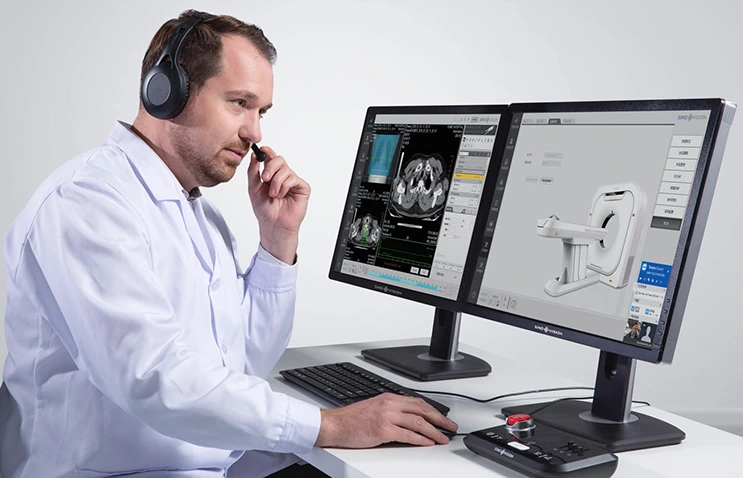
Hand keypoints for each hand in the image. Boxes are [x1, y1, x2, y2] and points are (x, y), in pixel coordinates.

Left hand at [247, 146, 310, 263]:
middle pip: (279, 159)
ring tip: (273, 195)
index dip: (267, 151)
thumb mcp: (253, 188)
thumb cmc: (264, 209)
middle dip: (270, 167)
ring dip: (276, 183)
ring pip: (285, 170)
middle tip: (265, 178)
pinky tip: (282, 195)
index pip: (271, 157)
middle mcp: (283, 175)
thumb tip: (254, 156)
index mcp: (272, 174)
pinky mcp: (302, 187)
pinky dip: (285, 186)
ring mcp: (293, 181)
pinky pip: (293, 179)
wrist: (273, 224)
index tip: (261, 149)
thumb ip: (253, 172)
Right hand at [315, 393, 457, 447]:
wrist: (335, 424)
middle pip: (422, 410)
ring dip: (434, 431)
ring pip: (417, 422)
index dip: (433, 411)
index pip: (418, 402)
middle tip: (450, 427)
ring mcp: (387, 416)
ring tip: (443, 438)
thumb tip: (411, 420)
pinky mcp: (383, 430)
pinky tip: (428, 443)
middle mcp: (390, 404)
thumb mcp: (375, 408)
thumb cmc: (352, 419)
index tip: (443, 418)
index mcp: (389, 398)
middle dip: (439, 419)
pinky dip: (420, 439)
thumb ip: (392, 411)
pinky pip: (407, 435)